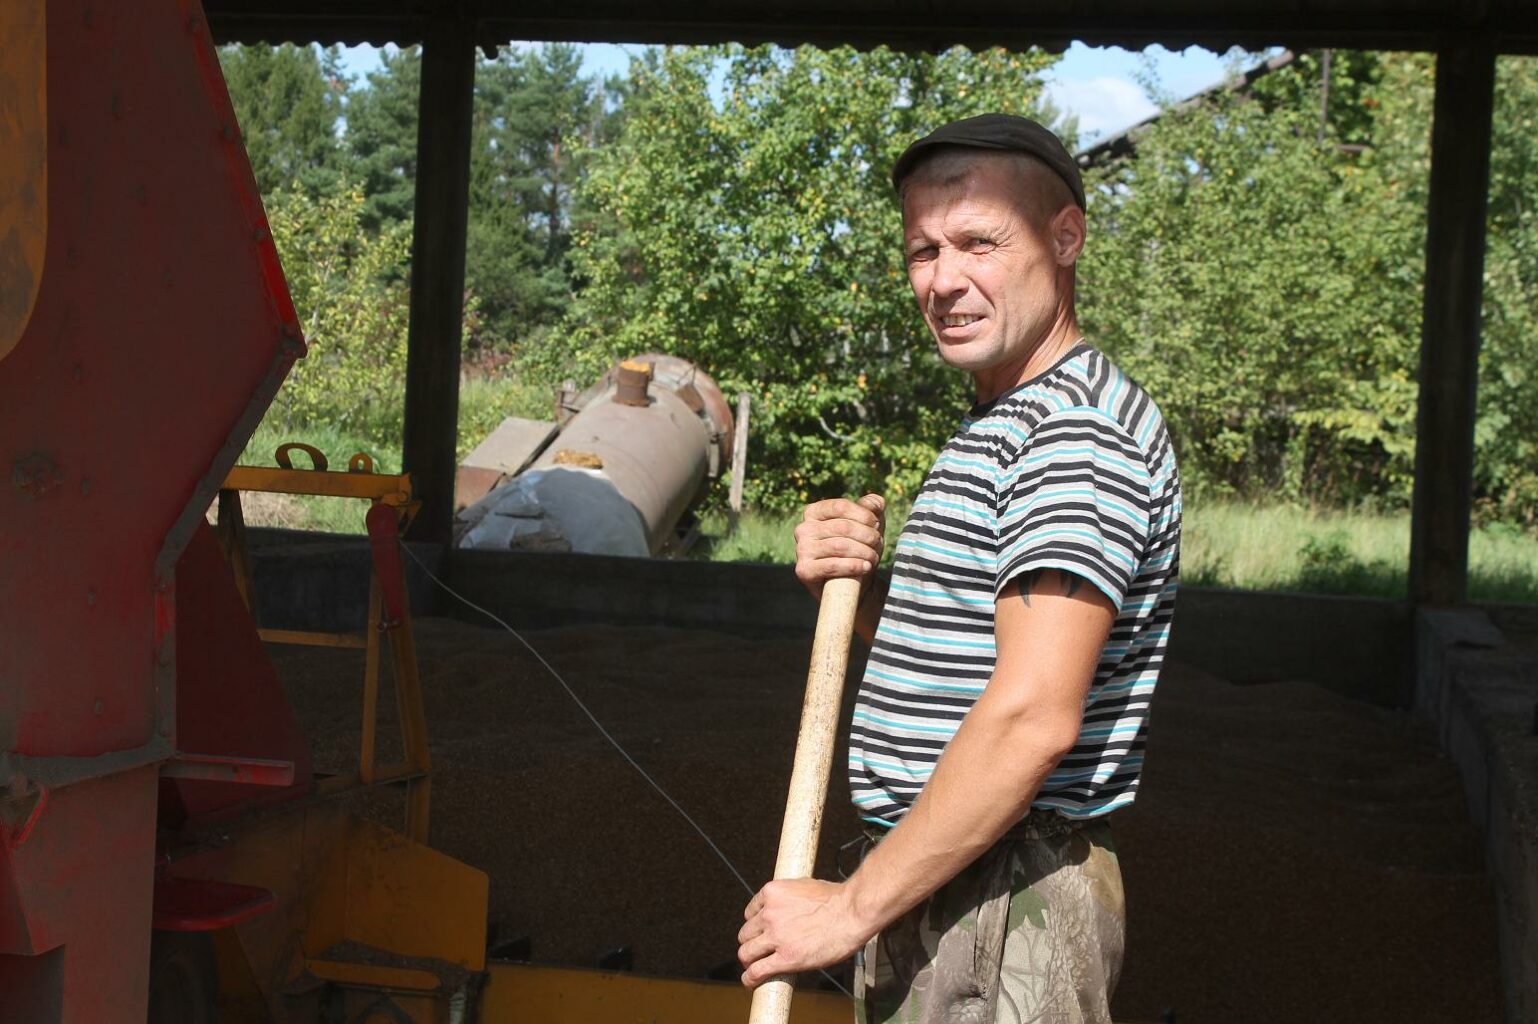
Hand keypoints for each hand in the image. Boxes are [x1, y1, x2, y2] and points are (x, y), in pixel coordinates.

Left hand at [737, 878, 869, 987]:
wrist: (851, 913)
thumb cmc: (836, 899)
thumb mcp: (804, 887)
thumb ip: (789, 898)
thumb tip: (788, 907)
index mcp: (772, 893)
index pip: (750, 912)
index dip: (755, 924)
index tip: (760, 932)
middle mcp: (769, 913)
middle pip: (745, 933)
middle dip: (751, 942)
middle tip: (759, 949)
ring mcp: (776, 936)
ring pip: (746, 952)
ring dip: (749, 960)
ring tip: (754, 966)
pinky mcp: (785, 957)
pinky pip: (757, 971)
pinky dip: (750, 978)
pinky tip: (750, 981)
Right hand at [793, 494, 885, 600]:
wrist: (852, 585)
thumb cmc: (859, 549)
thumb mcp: (869, 525)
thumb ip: (872, 508)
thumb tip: (874, 502)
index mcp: (814, 512)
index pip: (841, 507)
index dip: (864, 516)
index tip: (876, 525)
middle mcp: (803, 528)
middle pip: (843, 527)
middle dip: (867, 536)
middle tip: (877, 544)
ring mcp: (801, 549)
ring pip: (840, 545)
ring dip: (864, 552)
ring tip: (873, 558)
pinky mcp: (804, 570)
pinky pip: (832, 565)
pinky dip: (853, 566)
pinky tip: (865, 567)